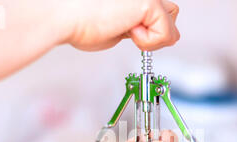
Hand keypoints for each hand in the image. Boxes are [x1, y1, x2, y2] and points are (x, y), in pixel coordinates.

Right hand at [61, 0, 179, 50]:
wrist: (64, 17)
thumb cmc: (80, 21)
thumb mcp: (116, 24)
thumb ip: (136, 25)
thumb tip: (149, 34)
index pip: (159, 9)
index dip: (149, 26)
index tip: (129, 31)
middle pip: (172, 10)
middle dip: (158, 29)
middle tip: (132, 34)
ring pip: (173, 20)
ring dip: (154, 36)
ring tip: (128, 32)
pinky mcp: (149, 1)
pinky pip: (166, 33)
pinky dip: (148, 43)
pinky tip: (127, 32)